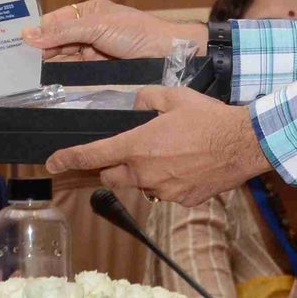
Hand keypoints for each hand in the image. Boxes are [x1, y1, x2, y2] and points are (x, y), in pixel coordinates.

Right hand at [23, 0, 206, 61]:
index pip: (54, 21)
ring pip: (61, 59)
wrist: (167, 57)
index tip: (13, 41)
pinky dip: (58, 78)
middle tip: (15, 61)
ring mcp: (91, 53)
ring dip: (45, 66)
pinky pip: (72, 75)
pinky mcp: (96, 73)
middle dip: (37, 50)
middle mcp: (87, 32)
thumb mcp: (97, 25)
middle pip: (54, 41)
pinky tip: (44, 81)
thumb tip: (29, 34)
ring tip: (24, 73)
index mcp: (87, 13)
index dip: (35, 30)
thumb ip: (62, 31)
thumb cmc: (139, 32)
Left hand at [44, 86, 267, 204]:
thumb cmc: (209, 118)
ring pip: (139, 185)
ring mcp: (164, 190)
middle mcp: (145, 173)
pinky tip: (185, 165)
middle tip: (127, 151)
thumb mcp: (173, 96)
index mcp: (137, 146)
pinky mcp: (183, 200)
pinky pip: (165, 192)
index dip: (68, 159)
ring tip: (168, 154)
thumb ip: (146, 99)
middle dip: (112, 166)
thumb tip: (136, 104)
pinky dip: (167, 181)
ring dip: (142, 174)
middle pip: (111, 176)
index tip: (52, 163)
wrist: (244, 143)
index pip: (92, 156)